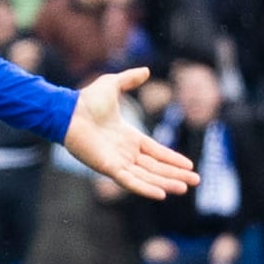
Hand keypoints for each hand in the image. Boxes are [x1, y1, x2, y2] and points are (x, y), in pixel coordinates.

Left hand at [65, 69, 196, 199]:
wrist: (68, 111)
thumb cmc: (86, 100)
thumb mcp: (112, 84)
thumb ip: (129, 79)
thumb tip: (146, 69)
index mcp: (129, 137)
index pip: (156, 152)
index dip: (172, 159)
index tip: (189, 166)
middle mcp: (125, 152)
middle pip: (156, 167)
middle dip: (176, 175)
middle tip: (195, 181)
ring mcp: (117, 161)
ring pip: (147, 176)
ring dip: (166, 183)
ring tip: (184, 188)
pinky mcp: (108, 168)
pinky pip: (130, 181)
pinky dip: (145, 188)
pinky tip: (161, 194)